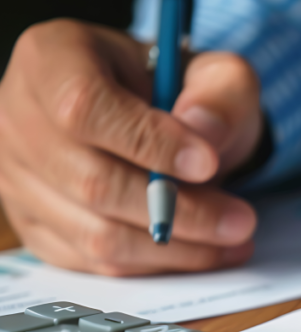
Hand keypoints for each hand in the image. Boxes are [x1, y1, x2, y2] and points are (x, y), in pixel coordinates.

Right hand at [0, 19, 261, 275]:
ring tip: (234, 237)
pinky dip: (157, 264)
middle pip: (92, 182)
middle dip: (179, 210)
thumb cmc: (178, 91)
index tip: (209, 164)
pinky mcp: (35, 226)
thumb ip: (219, 95)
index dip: (149, 143)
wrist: (154, 118)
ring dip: (176, 248)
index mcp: (52, 59)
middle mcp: (19, 118)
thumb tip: (204, 136)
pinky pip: (96, 263)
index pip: (86, 108)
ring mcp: (18, 178)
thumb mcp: (213, 73)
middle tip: (241, 220)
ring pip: (96, 235)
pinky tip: (203, 250)